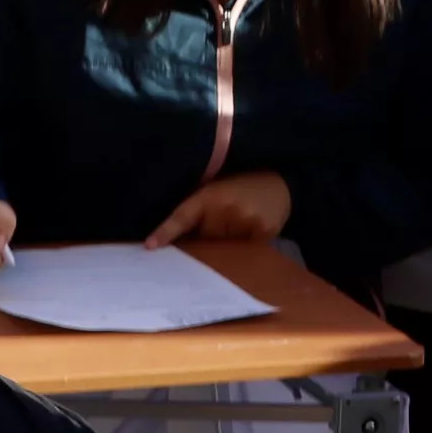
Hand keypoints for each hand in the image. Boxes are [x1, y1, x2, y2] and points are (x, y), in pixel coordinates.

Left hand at [145, 169, 292, 251]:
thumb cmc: (241, 187)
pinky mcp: (264, 231)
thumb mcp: (216, 190)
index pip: (182, 216)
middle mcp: (226, 207)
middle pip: (206, 239)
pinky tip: (254, 229)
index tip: (150, 246)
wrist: (280, 181)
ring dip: (228, 241)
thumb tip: (181, 241)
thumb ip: (199, 211)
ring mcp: (246, 220)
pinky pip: (246, 251)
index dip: (166, 232)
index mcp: (209, 194)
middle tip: (226, 218)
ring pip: (226, 247)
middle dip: (209, 236)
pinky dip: (246, 246)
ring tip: (242, 222)